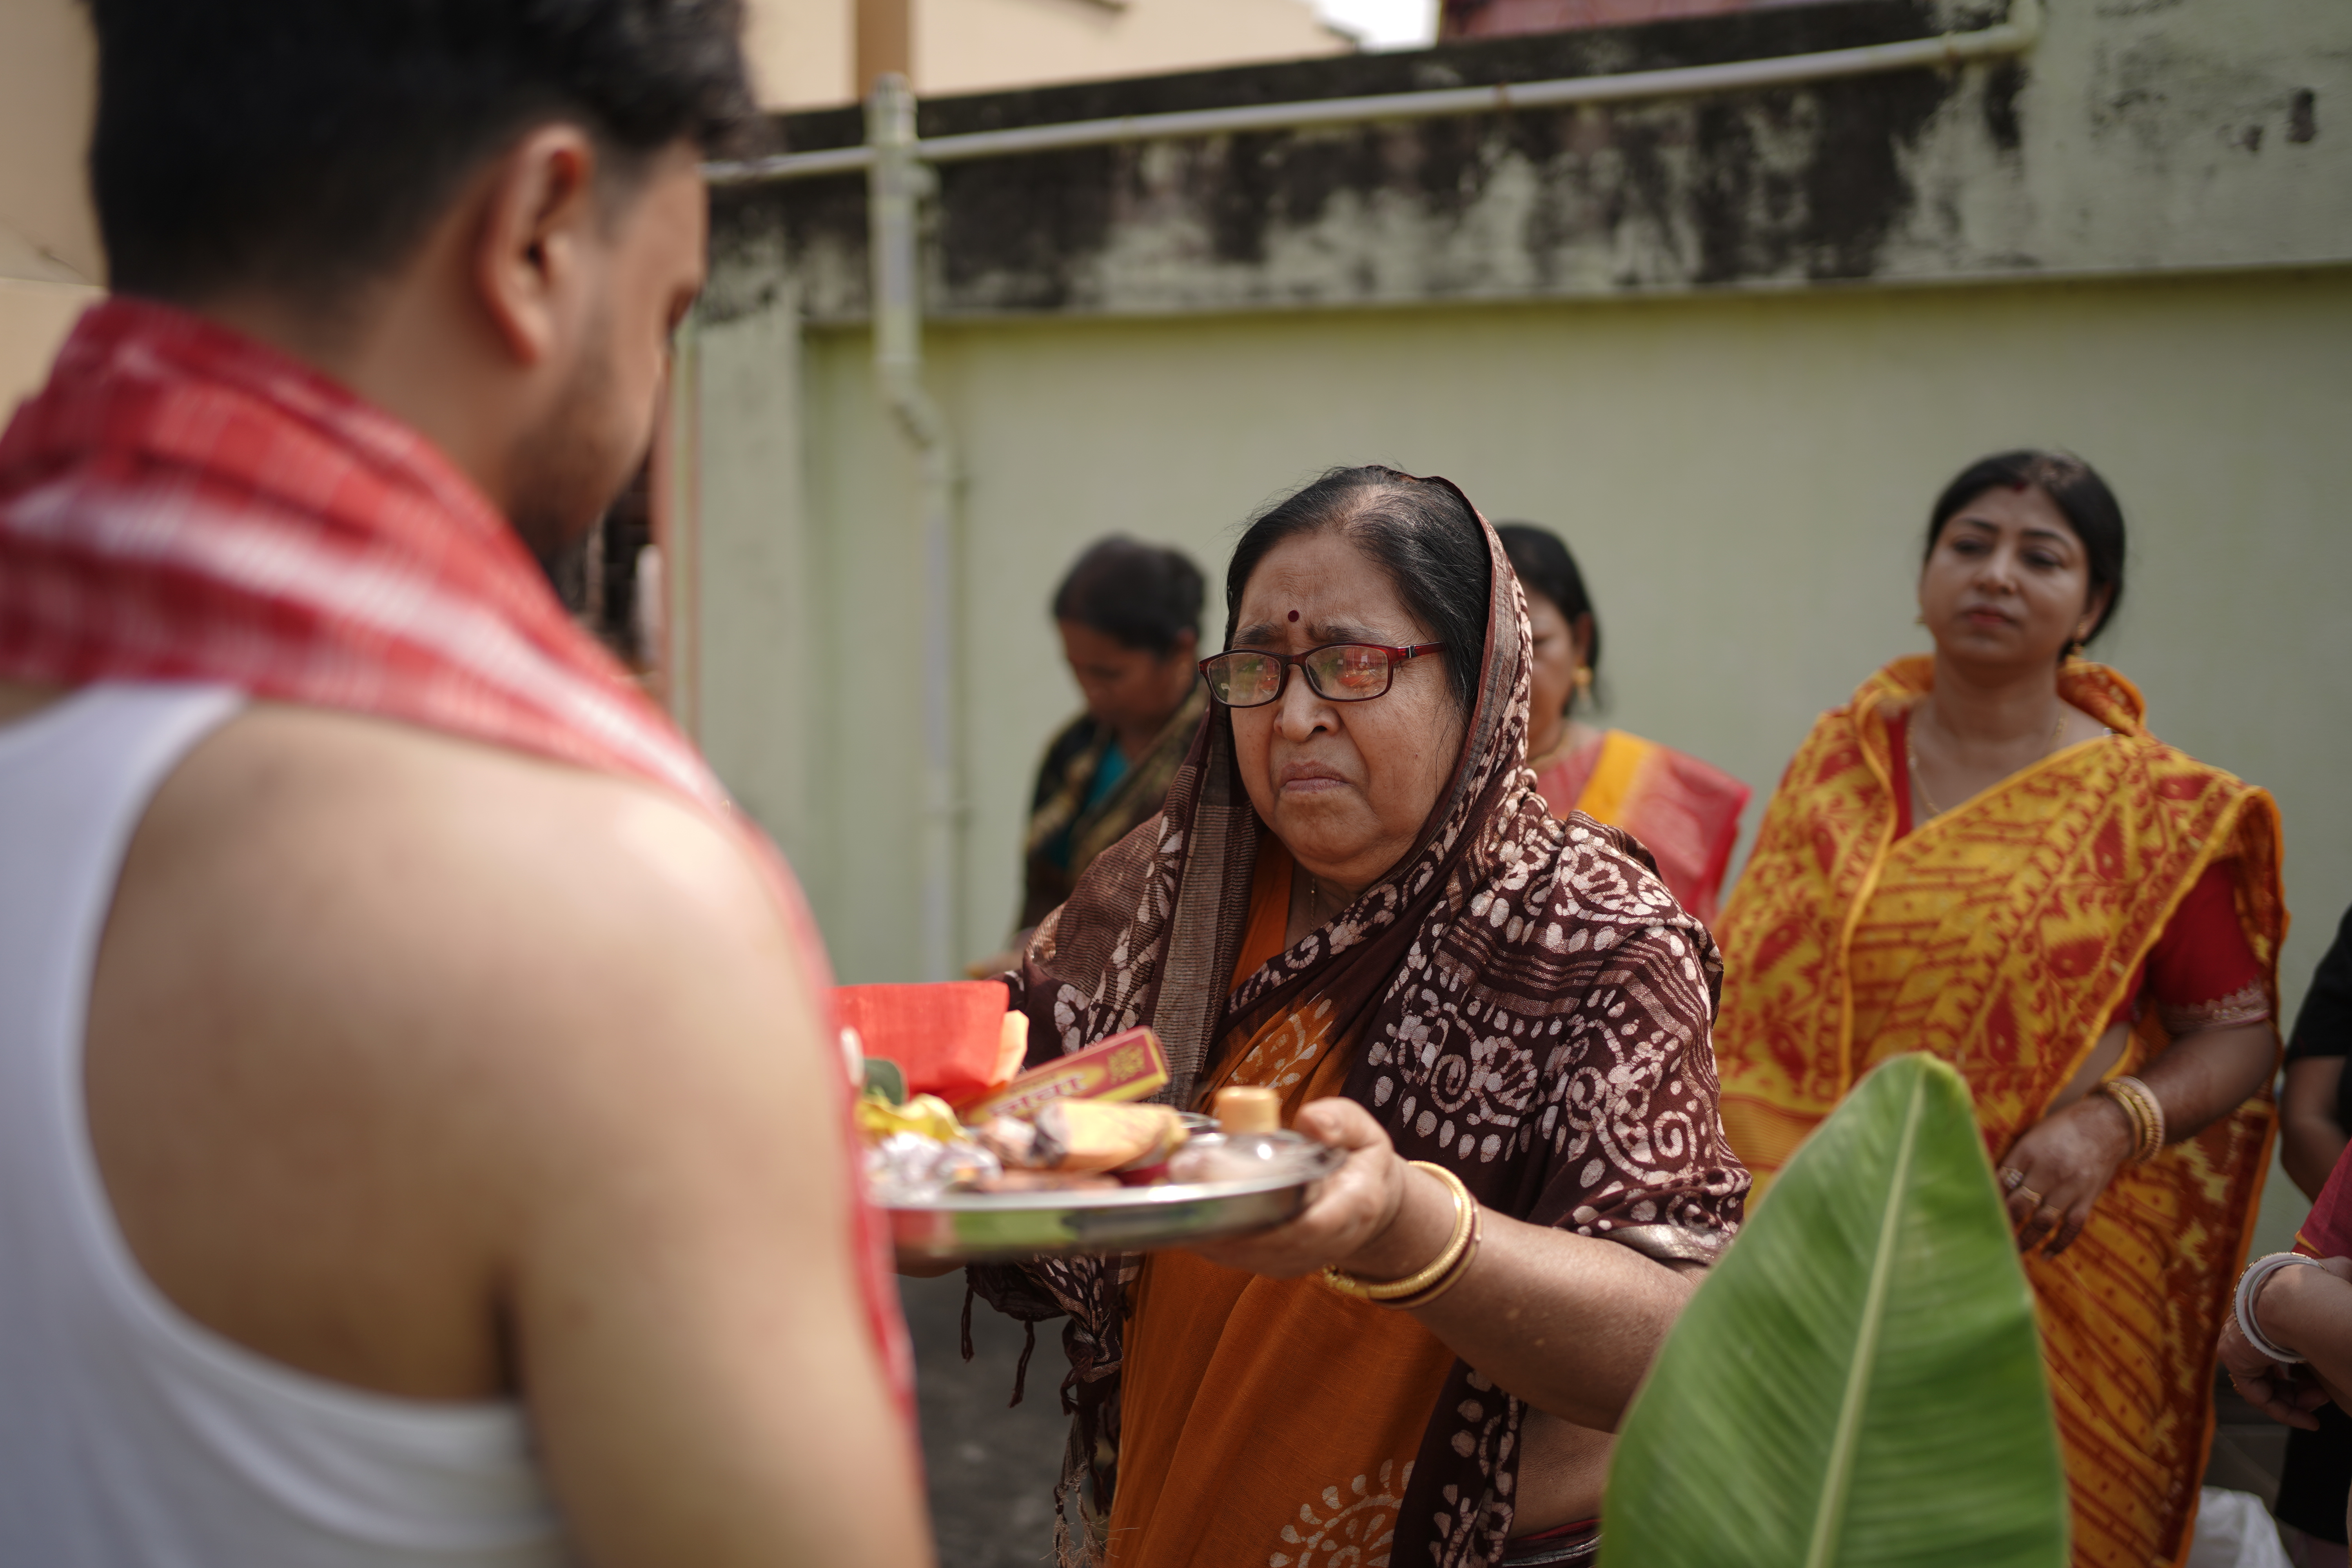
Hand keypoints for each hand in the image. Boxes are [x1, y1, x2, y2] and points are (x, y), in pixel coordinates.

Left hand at [1187, 1098, 1413, 1279]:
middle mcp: (1325, 1243)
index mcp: (1354, 1207)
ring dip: (1209, 1229)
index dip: (1268, 1215)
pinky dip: (1210, 1237)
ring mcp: (1298, 1260)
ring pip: (1246, 1255)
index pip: (1312, 1225)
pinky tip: (1187, 1209)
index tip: (1227, 1188)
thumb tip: (1311, 1121)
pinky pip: (1237, 1258)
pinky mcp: (1275, 1265)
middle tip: (1186, 1176)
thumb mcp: (1363, 1131)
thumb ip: (1340, 1121)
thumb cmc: (1360, 1162)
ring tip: (1179, 1190)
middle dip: (1225, 1216)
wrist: (1369, 1204)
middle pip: (1269, 1243)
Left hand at [1996, 1095, 2133, 1257]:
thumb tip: (1989, 1182)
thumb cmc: (2060, 1129)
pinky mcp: (2088, 1197)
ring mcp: (2071, 1186)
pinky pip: (2072, 1227)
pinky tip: (2045, 1254)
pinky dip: (2059, 1243)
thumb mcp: (2031, 1135)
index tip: (1975, 1214)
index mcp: (2029, 1151)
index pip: (2001, 1181)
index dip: (1988, 1199)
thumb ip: (2014, 1159)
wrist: (2105, 1124)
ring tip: (2012, 1251)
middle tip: (1989, 1236)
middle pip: (2020, 1205)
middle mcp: (2049, 1170)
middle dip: (2003, 1223)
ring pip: (2043, 1221)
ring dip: (2026, 1239)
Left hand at [2219, 1312, 2330, 1428]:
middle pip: (2273, 1374)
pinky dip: (2283, 1411)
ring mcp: (2237, 1344)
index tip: (2324, 1392)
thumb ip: (2315, 1355)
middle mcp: (2247, 1332)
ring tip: (2318, 1407)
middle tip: (2323, 1400)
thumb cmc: (2314, 1308)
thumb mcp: (2316, 1335)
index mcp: (2265, 1320)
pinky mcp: (2233, 1357)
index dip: (2303, 1379)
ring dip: (2296, 1403)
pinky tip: (2307, 1421)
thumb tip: (2325, 1381)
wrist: (2292, 1299)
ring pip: (2266, 1386)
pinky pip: (2257, 1394)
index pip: (2279, 1357)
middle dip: (2302, 1393)